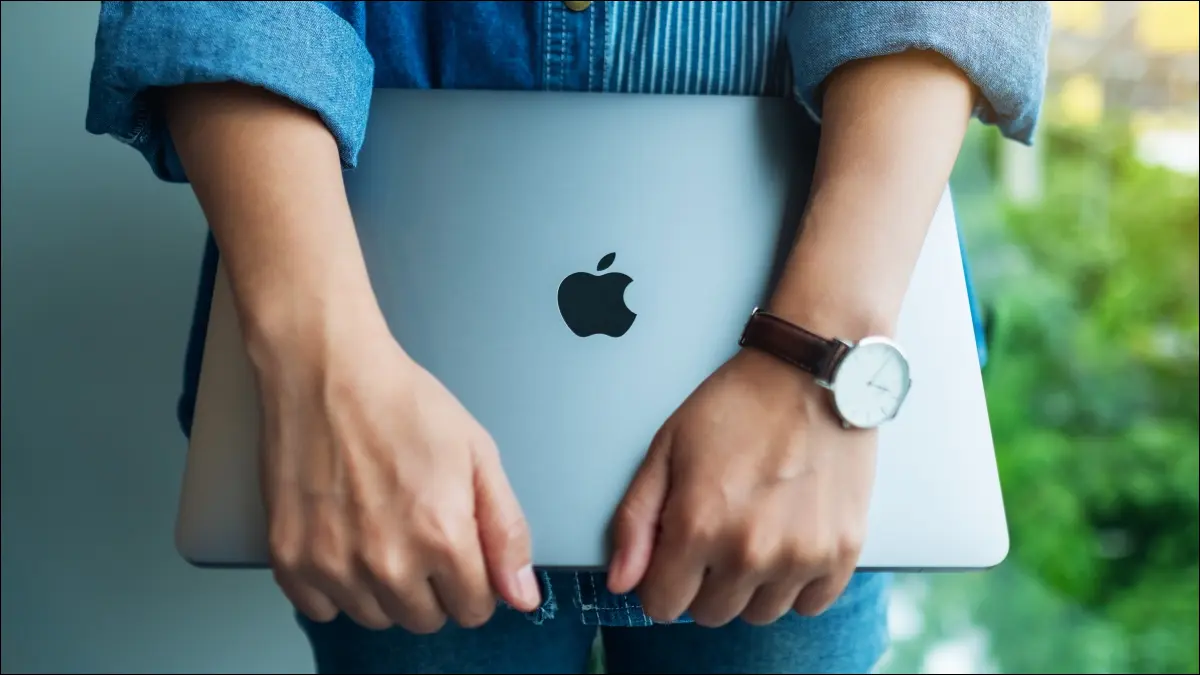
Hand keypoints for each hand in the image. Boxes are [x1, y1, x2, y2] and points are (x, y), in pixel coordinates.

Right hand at [256, 319, 541, 631]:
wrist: (327, 371)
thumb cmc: (402, 403)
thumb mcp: (478, 456)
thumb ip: (506, 531)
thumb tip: (522, 596)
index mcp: (442, 538)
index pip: (474, 609)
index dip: (473, 582)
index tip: (460, 555)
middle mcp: (387, 563)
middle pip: (424, 619)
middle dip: (431, 587)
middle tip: (417, 533)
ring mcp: (333, 565)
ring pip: (375, 617)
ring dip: (383, 589)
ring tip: (379, 529)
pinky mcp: (290, 558)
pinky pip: (322, 608)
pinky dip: (334, 585)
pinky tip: (343, 540)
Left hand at [607, 348, 876, 626]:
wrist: (811, 374)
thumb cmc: (737, 405)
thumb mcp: (666, 449)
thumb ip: (636, 520)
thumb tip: (622, 581)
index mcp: (699, 526)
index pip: (662, 605)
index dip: (661, 580)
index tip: (673, 555)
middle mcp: (750, 551)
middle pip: (710, 613)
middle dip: (703, 582)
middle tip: (717, 533)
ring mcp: (801, 556)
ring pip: (759, 614)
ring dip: (750, 586)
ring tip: (755, 532)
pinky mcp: (843, 552)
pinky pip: (810, 605)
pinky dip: (796, 583)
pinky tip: (789, 541)